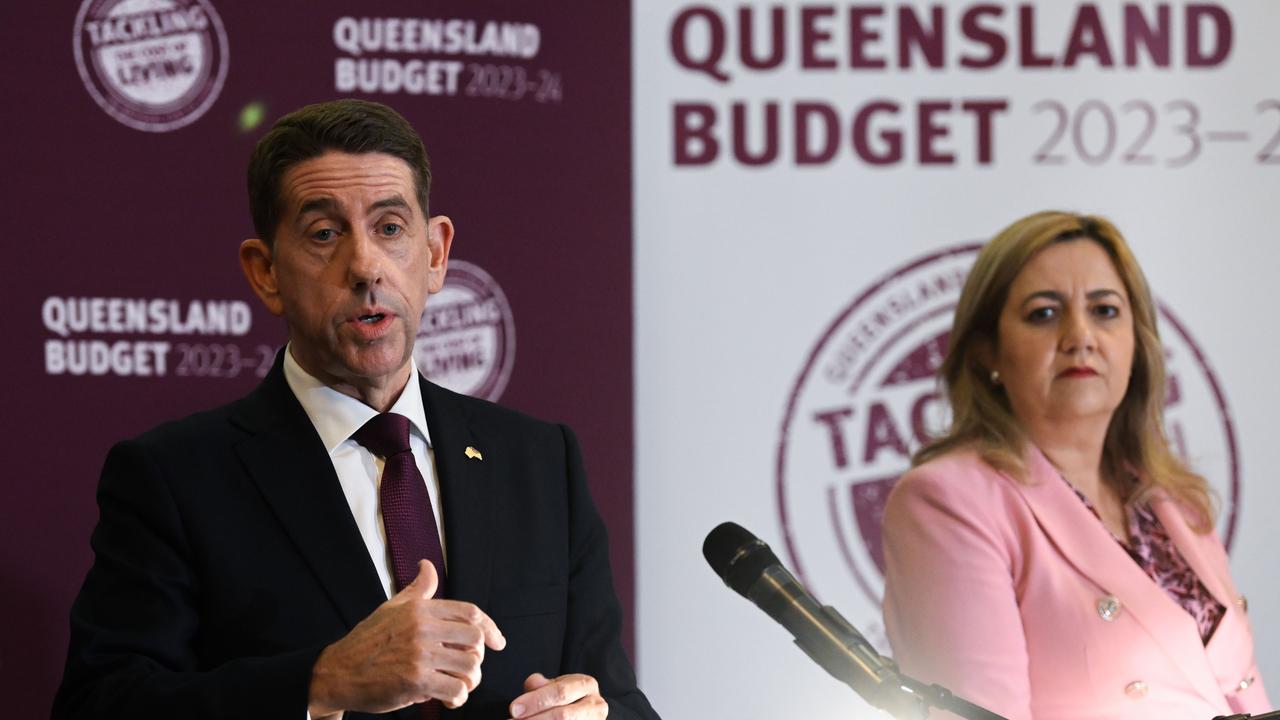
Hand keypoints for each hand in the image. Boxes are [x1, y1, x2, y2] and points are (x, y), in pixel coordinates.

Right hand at [308, 560, 505, 715]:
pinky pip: (455, 690)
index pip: (470, 613)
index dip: (490, 628)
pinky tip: (448, 698)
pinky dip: (457, 697)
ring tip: (458, 685)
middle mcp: (422, 628)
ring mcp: (419, 655)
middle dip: (477, 657)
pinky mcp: (415, 682)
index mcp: (420, 609)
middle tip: (467, 668)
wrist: (337, 673)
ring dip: (469, 681)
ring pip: (470, 667)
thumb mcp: (392, 608)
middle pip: (475, 639)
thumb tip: (428, 566)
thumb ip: (417, 589)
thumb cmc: (366, 642)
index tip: (497, 642)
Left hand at [509, 673, 607, 718]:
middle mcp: (595, 705)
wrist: (584, 711)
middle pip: (563, 715)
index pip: (560, 692)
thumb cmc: (567, 698)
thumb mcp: (555, 686)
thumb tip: (533, 684)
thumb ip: (542, 685)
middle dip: (535, 719)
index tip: (514, 709)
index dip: (536, 701)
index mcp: (586, 685)